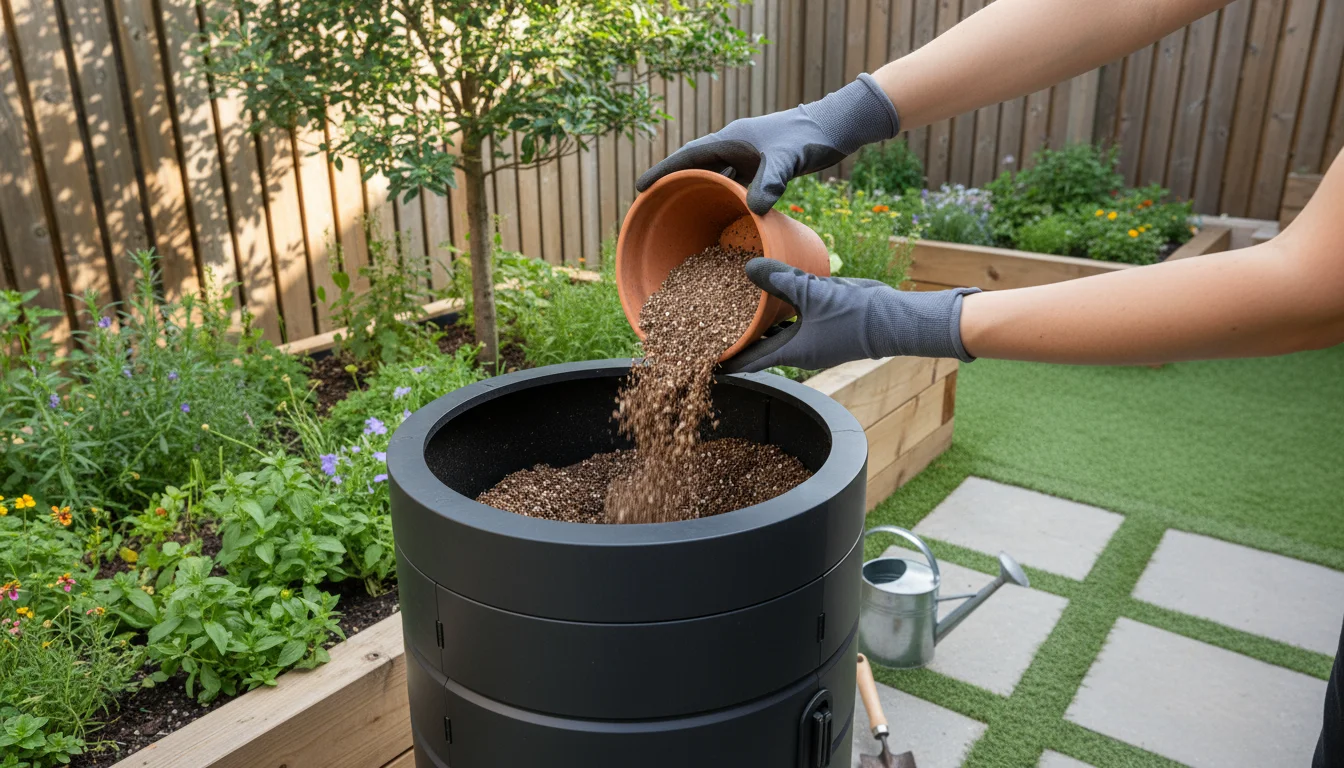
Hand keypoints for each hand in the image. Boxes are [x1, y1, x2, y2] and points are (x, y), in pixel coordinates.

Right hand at [636, 74, 900, 214]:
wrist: (834, 128)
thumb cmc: (809, 137)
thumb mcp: (788, 160)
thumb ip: (771, 182)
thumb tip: (754, 209)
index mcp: (730, 139)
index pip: (687, 156)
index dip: (663, 171)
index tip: (640, 187)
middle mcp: (733, 146)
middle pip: (695, 166)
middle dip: (674, 183)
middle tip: (653, 204)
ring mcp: (746, 156)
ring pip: (714, 175)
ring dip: (698, 192)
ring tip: (680, 213)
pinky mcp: (760, 165)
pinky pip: (732, 183)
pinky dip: (723, 197)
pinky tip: (722, 215)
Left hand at [720, 258, 980, 372]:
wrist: (894, 318)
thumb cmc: (855, 316)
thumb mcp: (813, 294)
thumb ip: (780, 280)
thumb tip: (748, 267)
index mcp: (792, 352)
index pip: (750, 362)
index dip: (726, 361)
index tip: (702, 361)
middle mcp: (798, 348)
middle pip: (758, 346)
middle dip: (736, 338)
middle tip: (708, 328)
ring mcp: (810, 334)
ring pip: (774, 329)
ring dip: (755, 320)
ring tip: (728, 306)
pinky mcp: (821, 318)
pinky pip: (791, 313)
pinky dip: (776, 305)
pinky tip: (764, 289)